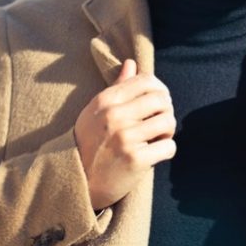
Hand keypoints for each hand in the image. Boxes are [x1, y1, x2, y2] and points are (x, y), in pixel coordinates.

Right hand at [74, 59, 176, 209]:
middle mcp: (114, 116)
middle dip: (166, 111)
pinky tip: (155, 153)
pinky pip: (169, 147)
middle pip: (162, 99)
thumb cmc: (89, 143)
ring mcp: (124, 138)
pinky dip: (166, 150)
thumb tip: (131, 63)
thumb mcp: (95, 111)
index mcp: (106, 101)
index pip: (146, 81)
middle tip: (160, 123)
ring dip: (168, 131)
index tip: (157, 104)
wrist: (76, 182)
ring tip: (158, 138)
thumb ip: (117, 87)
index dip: (159, 90)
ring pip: (168, 122)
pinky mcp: (134, 160)